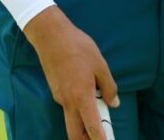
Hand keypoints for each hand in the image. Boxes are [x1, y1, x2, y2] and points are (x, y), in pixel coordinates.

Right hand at [24, 6, 119, 139]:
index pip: (93, 129)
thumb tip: (113, 103)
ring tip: (97, 104)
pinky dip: (77, 106)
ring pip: (71, 119)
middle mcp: (68, 101)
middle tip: (99, 137)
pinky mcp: (54, 89)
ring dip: (83, 121)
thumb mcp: (100, 64)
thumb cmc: (77, 47)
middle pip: (74, 135)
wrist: (50, 33)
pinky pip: (67, 105)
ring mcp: (58, 96)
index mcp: (82, 97)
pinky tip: (84, 88)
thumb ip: (109, 87)